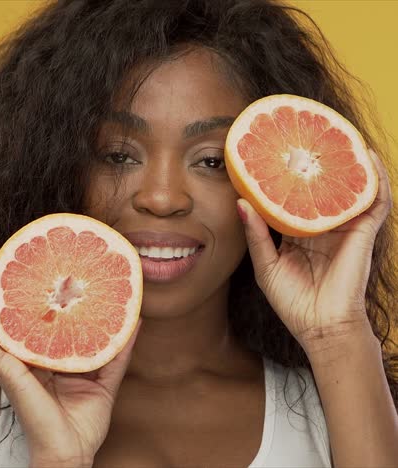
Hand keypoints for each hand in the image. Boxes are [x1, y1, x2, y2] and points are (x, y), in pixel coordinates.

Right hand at [0, 254, 140, 467]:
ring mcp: (12, 364)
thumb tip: (135, 319)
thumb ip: (118, 348)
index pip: (30, 317)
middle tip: (11, 252)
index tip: (39, 264)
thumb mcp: (106, 376)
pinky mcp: (7, 374)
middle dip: (4, 282)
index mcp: (43, 355)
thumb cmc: (84, 421)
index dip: (30, 291)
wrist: (74, 454)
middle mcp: (24, 356)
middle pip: (7, 313)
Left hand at [237, 149, 391, 353]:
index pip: (292, 197)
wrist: (320, 327)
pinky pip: (373, 199)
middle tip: (302, 135)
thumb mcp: (266, 265)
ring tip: (335, 134)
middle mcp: (322, 225)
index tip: (271, 156)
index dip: (285, 178)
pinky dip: (373, 177)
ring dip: (345, 162)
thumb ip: (256, 235)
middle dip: (314, 163)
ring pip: (347, 187)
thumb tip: (240, 203)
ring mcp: (344, 227)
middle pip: (319, 187)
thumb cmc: (292, 300)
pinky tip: (365, 155)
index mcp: (299, 233)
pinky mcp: (362, 231)